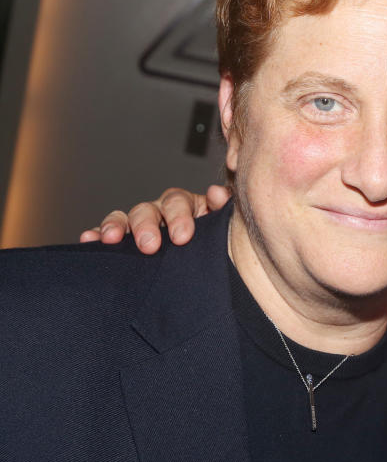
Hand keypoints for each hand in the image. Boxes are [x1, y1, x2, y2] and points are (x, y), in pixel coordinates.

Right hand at [79, 185, 230, 253]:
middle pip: (148, 210)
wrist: (205, 268)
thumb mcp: (222, 227)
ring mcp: (139, 226)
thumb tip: (218, 193)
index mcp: (186, 206)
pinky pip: (106, 234)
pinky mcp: (124, 242)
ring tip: (112, 238)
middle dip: (146, 226)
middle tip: (149, 246)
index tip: (182, 237)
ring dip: (116, 226)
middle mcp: (160, 212)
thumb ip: (221, 209)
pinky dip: (97, 234)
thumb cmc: (214, 244)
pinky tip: (89, 239)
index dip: (178, 217)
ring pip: (124, 218)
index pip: (178, 202)